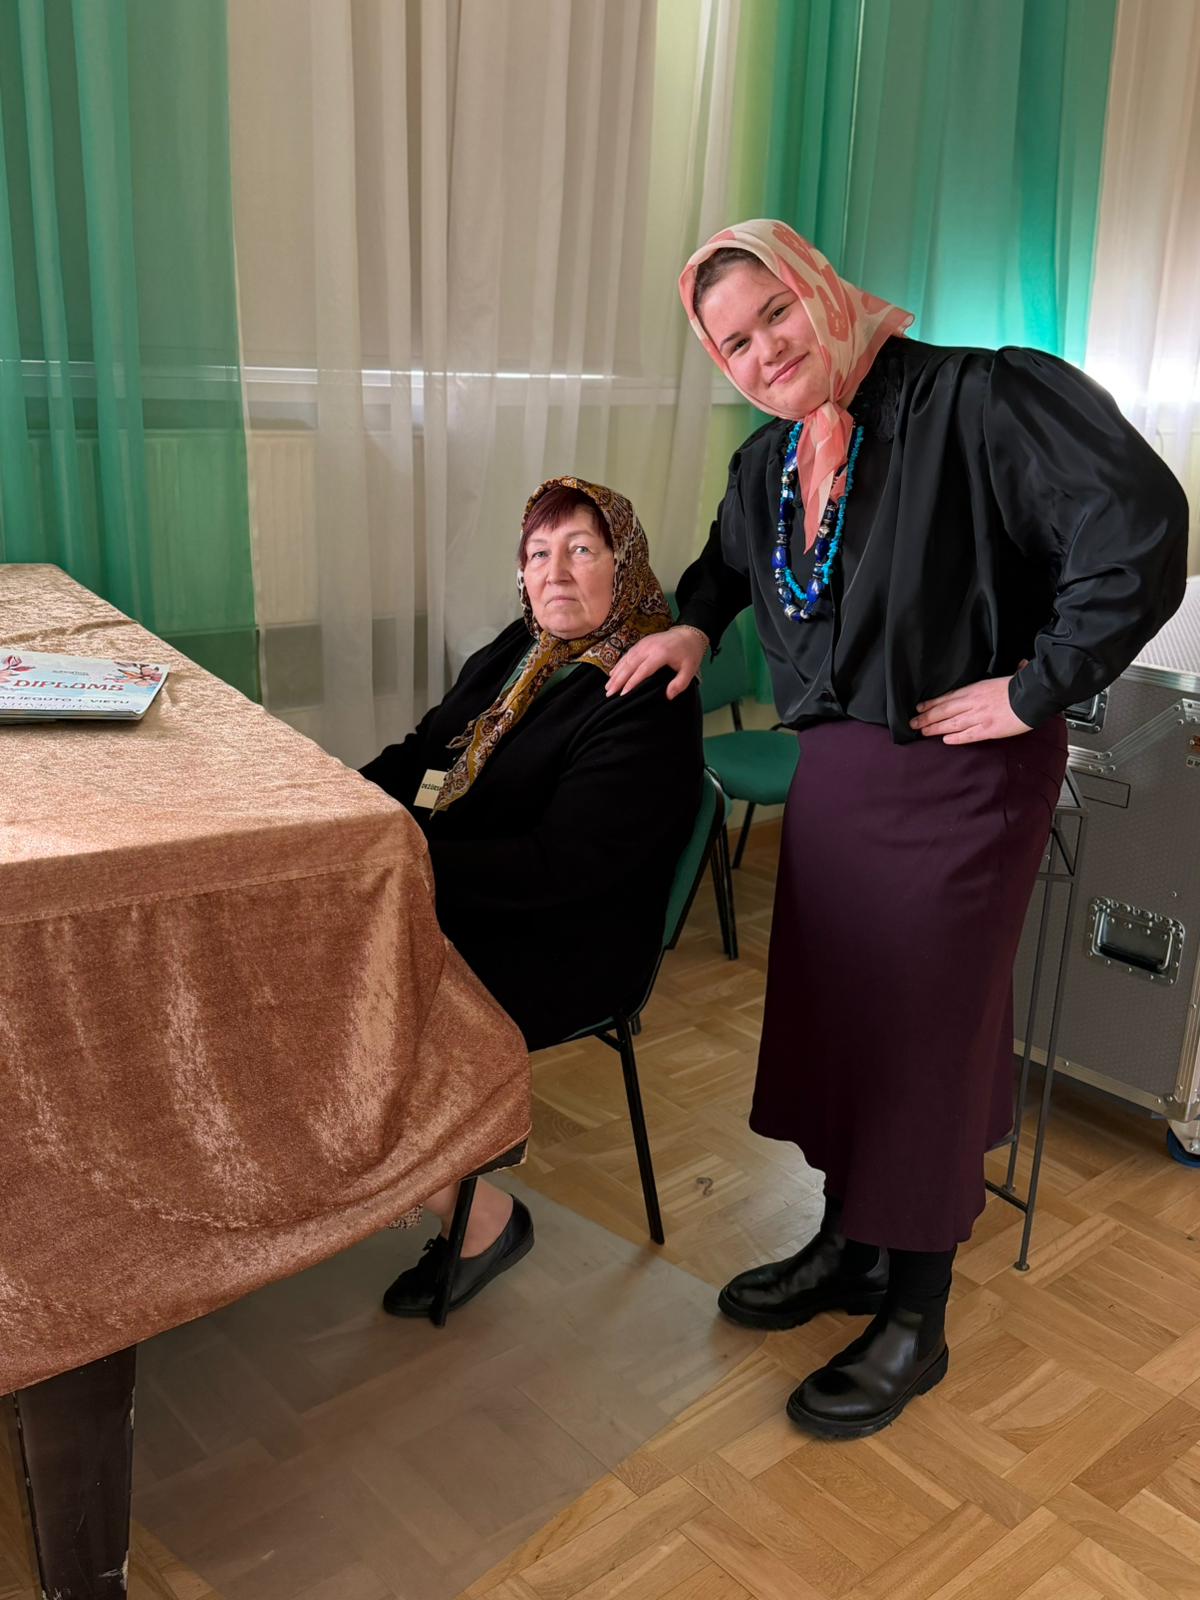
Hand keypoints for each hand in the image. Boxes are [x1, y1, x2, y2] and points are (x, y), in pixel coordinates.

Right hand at [605, 625, 706, 699]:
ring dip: (616, 673)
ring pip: (626, 660)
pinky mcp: (641, 643)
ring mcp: (643, 644)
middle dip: (618, 680)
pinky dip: (619, 665)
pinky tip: (612, 674)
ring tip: (608, 687)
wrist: (688, 633)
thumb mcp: (690, 670)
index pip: (643, 670)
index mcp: (661, 654)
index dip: (632, 682)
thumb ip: (680, 684)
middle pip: (630, 665)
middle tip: (609, 693)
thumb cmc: (689, 653)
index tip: (623, 694)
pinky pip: (627, 655)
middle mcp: (649, 647)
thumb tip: (668, 696)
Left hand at [909, 669, 1031, 743]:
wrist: (1033, 695)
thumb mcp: (996, 680)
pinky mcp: (989, 729)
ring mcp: (980, 717)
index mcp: (974, 690)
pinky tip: (945, 740)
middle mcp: (973, 703)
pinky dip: (956, 738)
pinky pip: (968, 735)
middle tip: (913, 723)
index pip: (947, 697)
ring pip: (952, 723)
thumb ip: (987, 684)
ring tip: (923, 732)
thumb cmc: (1019, 686)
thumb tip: (986, 680)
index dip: (931, 703)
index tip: (919, 707)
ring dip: (935, 728)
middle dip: (927, 717)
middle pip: (944, 711)